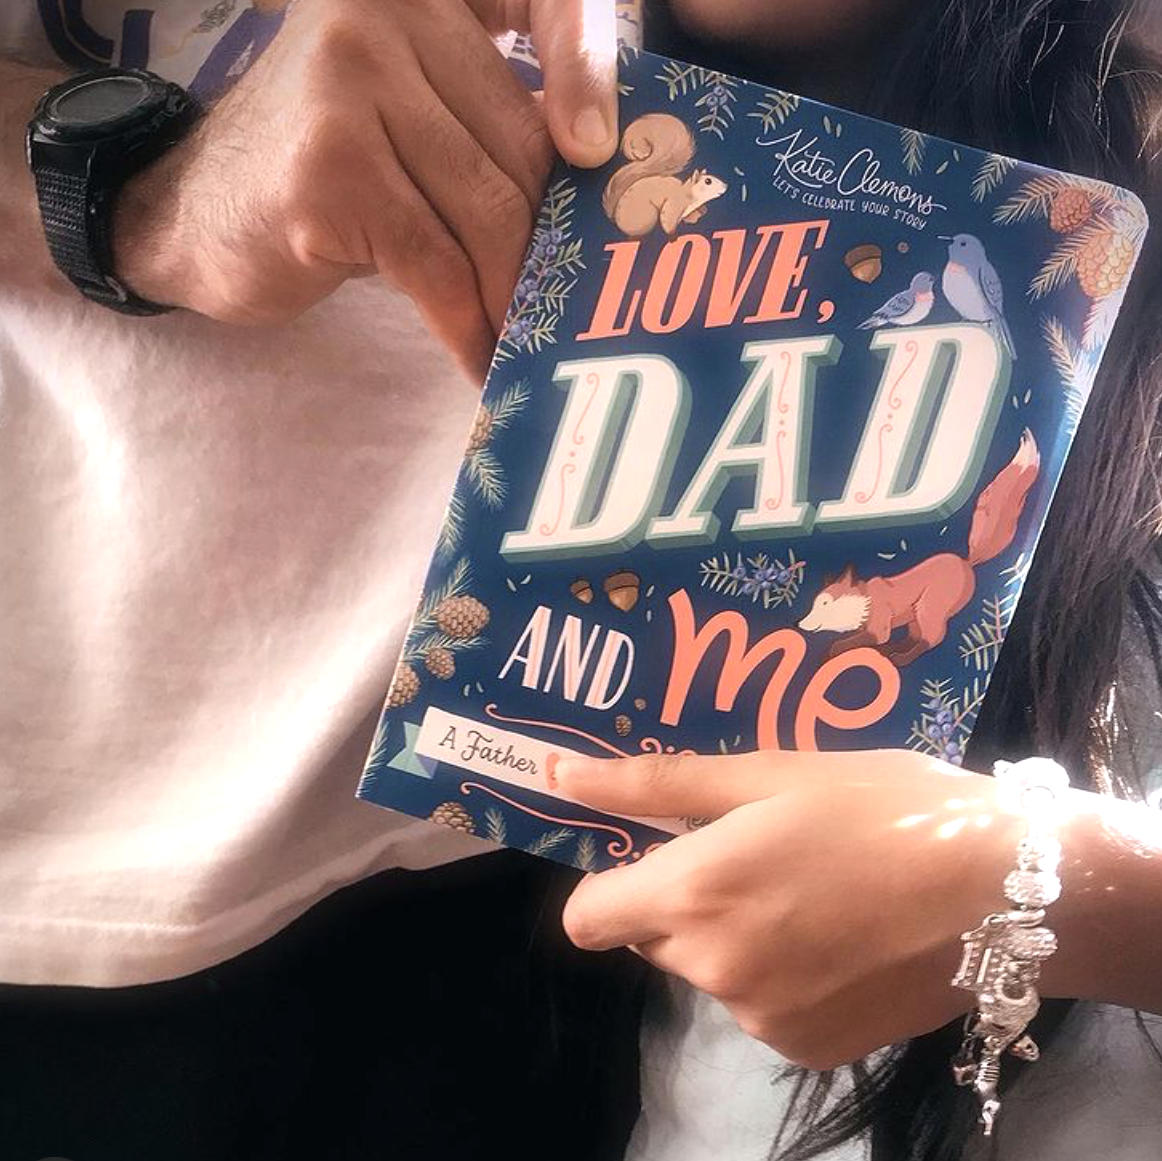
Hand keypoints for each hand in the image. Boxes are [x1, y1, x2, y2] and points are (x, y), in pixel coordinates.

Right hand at [113, 0, 617, 376]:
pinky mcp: (331, 171)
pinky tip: (479, 360)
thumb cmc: (324, 174)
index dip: (591, 69)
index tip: (603, 159)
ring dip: (515, 296)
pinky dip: (468, 326)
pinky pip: (438, 265)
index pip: (544, 3)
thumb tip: (601, 195)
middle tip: (572, 305)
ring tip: (528, 343)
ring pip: (488, 211)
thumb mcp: (414, 120)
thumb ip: (491, 127)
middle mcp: (383, 12)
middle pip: (521, 144)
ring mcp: (350, 86)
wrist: (195, 214)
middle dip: (549, 242)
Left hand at [556, 749, 1029, 1069]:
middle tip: (756, 851)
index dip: (606, 885)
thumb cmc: (878, 806)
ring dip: (733, 936)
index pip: (587, 918)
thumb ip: (653, 783)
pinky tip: (838, 935)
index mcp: (693, 894)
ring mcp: (761, 1020)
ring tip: (811, 887)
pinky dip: (779, 974)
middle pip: (651, 937)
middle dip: (682, 899)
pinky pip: (759, 1005)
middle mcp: (714, 969)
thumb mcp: (766, 773)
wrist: (1004, 889)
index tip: (648, 855)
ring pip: (709, 970)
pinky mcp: (806, 1049)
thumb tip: (557, 773)